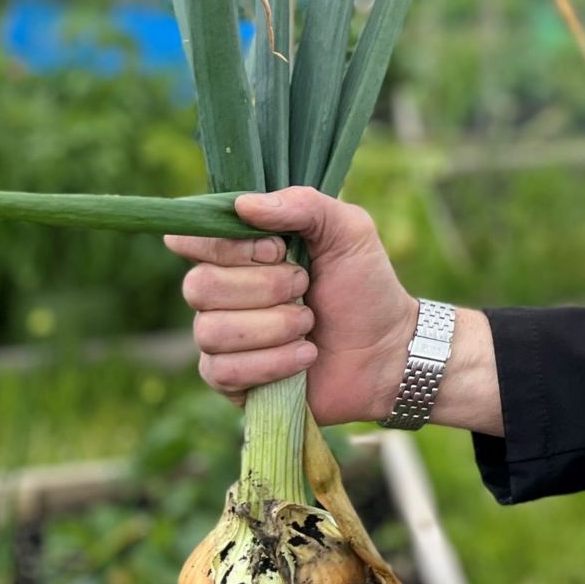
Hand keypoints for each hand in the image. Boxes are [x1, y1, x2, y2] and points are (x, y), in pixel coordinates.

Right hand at [170, 187, 417, 425]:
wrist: (387, 350)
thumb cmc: (365, 286)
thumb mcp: (349, 231)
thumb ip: (304, 205)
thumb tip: (243, 204)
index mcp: (242, 251)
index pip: (197, 239)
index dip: (234, 247)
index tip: (278, 250)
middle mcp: (221, 292)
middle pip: (200, 286)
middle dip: (267, 288)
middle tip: (305, 288)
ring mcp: (221, 337)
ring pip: (211, 332)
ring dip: (276, 328)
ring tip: (310, 325)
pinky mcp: (229, 379)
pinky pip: (224, 371)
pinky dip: (274, 362)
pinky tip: (306, 354)